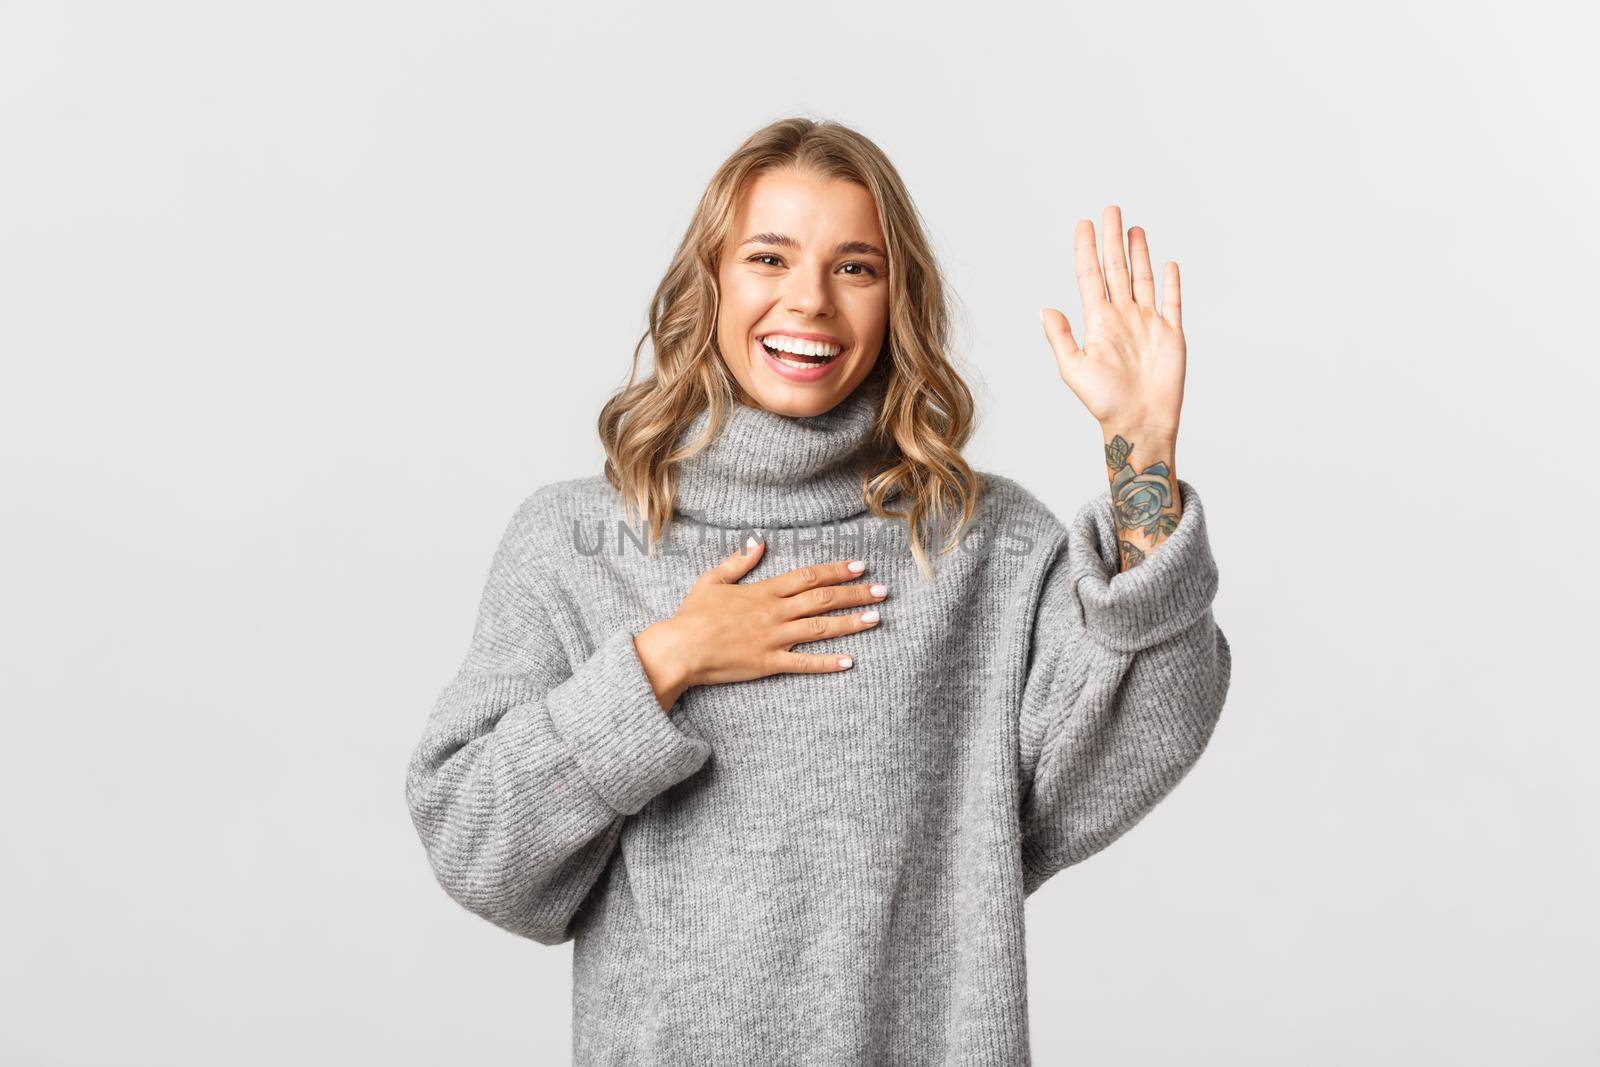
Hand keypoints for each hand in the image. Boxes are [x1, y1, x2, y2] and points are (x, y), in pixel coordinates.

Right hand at [632, 538, 888, 710]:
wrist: (679, 649)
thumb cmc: (692, 615)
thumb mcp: (712, 580)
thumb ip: (738, 561)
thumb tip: (759, 543)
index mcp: (763, 590)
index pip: (808, 576)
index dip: (836, 570)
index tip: (860, 567)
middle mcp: (774, 612)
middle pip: (822, 599)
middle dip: (855, 594)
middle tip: (882, 591)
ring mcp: (773, 638)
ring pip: (820, 628)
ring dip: (851, 623)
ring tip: (876, 619)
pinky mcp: (768, 663)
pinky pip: (803, 663)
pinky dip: (827, 662)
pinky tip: (849, 661)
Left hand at [1039, 204, 1185, 443]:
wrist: (1139, 423)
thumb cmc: (1105, 402)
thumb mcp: (1074, 369)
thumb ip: (1060, 337)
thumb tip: (1044, 308)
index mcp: (1098, 322)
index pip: (1090, 275)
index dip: (1087, 249)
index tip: (1084, 223)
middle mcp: (1123, 317)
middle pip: (1117, 268)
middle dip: (1113, 239)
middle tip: (1111, 209)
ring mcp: (1147, 323)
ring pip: (1142, 278)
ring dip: (1138, 253)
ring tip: (1133, 228)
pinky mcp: (1171, 335)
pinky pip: (1172, 303)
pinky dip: (1171, 284)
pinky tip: (1168, 265)